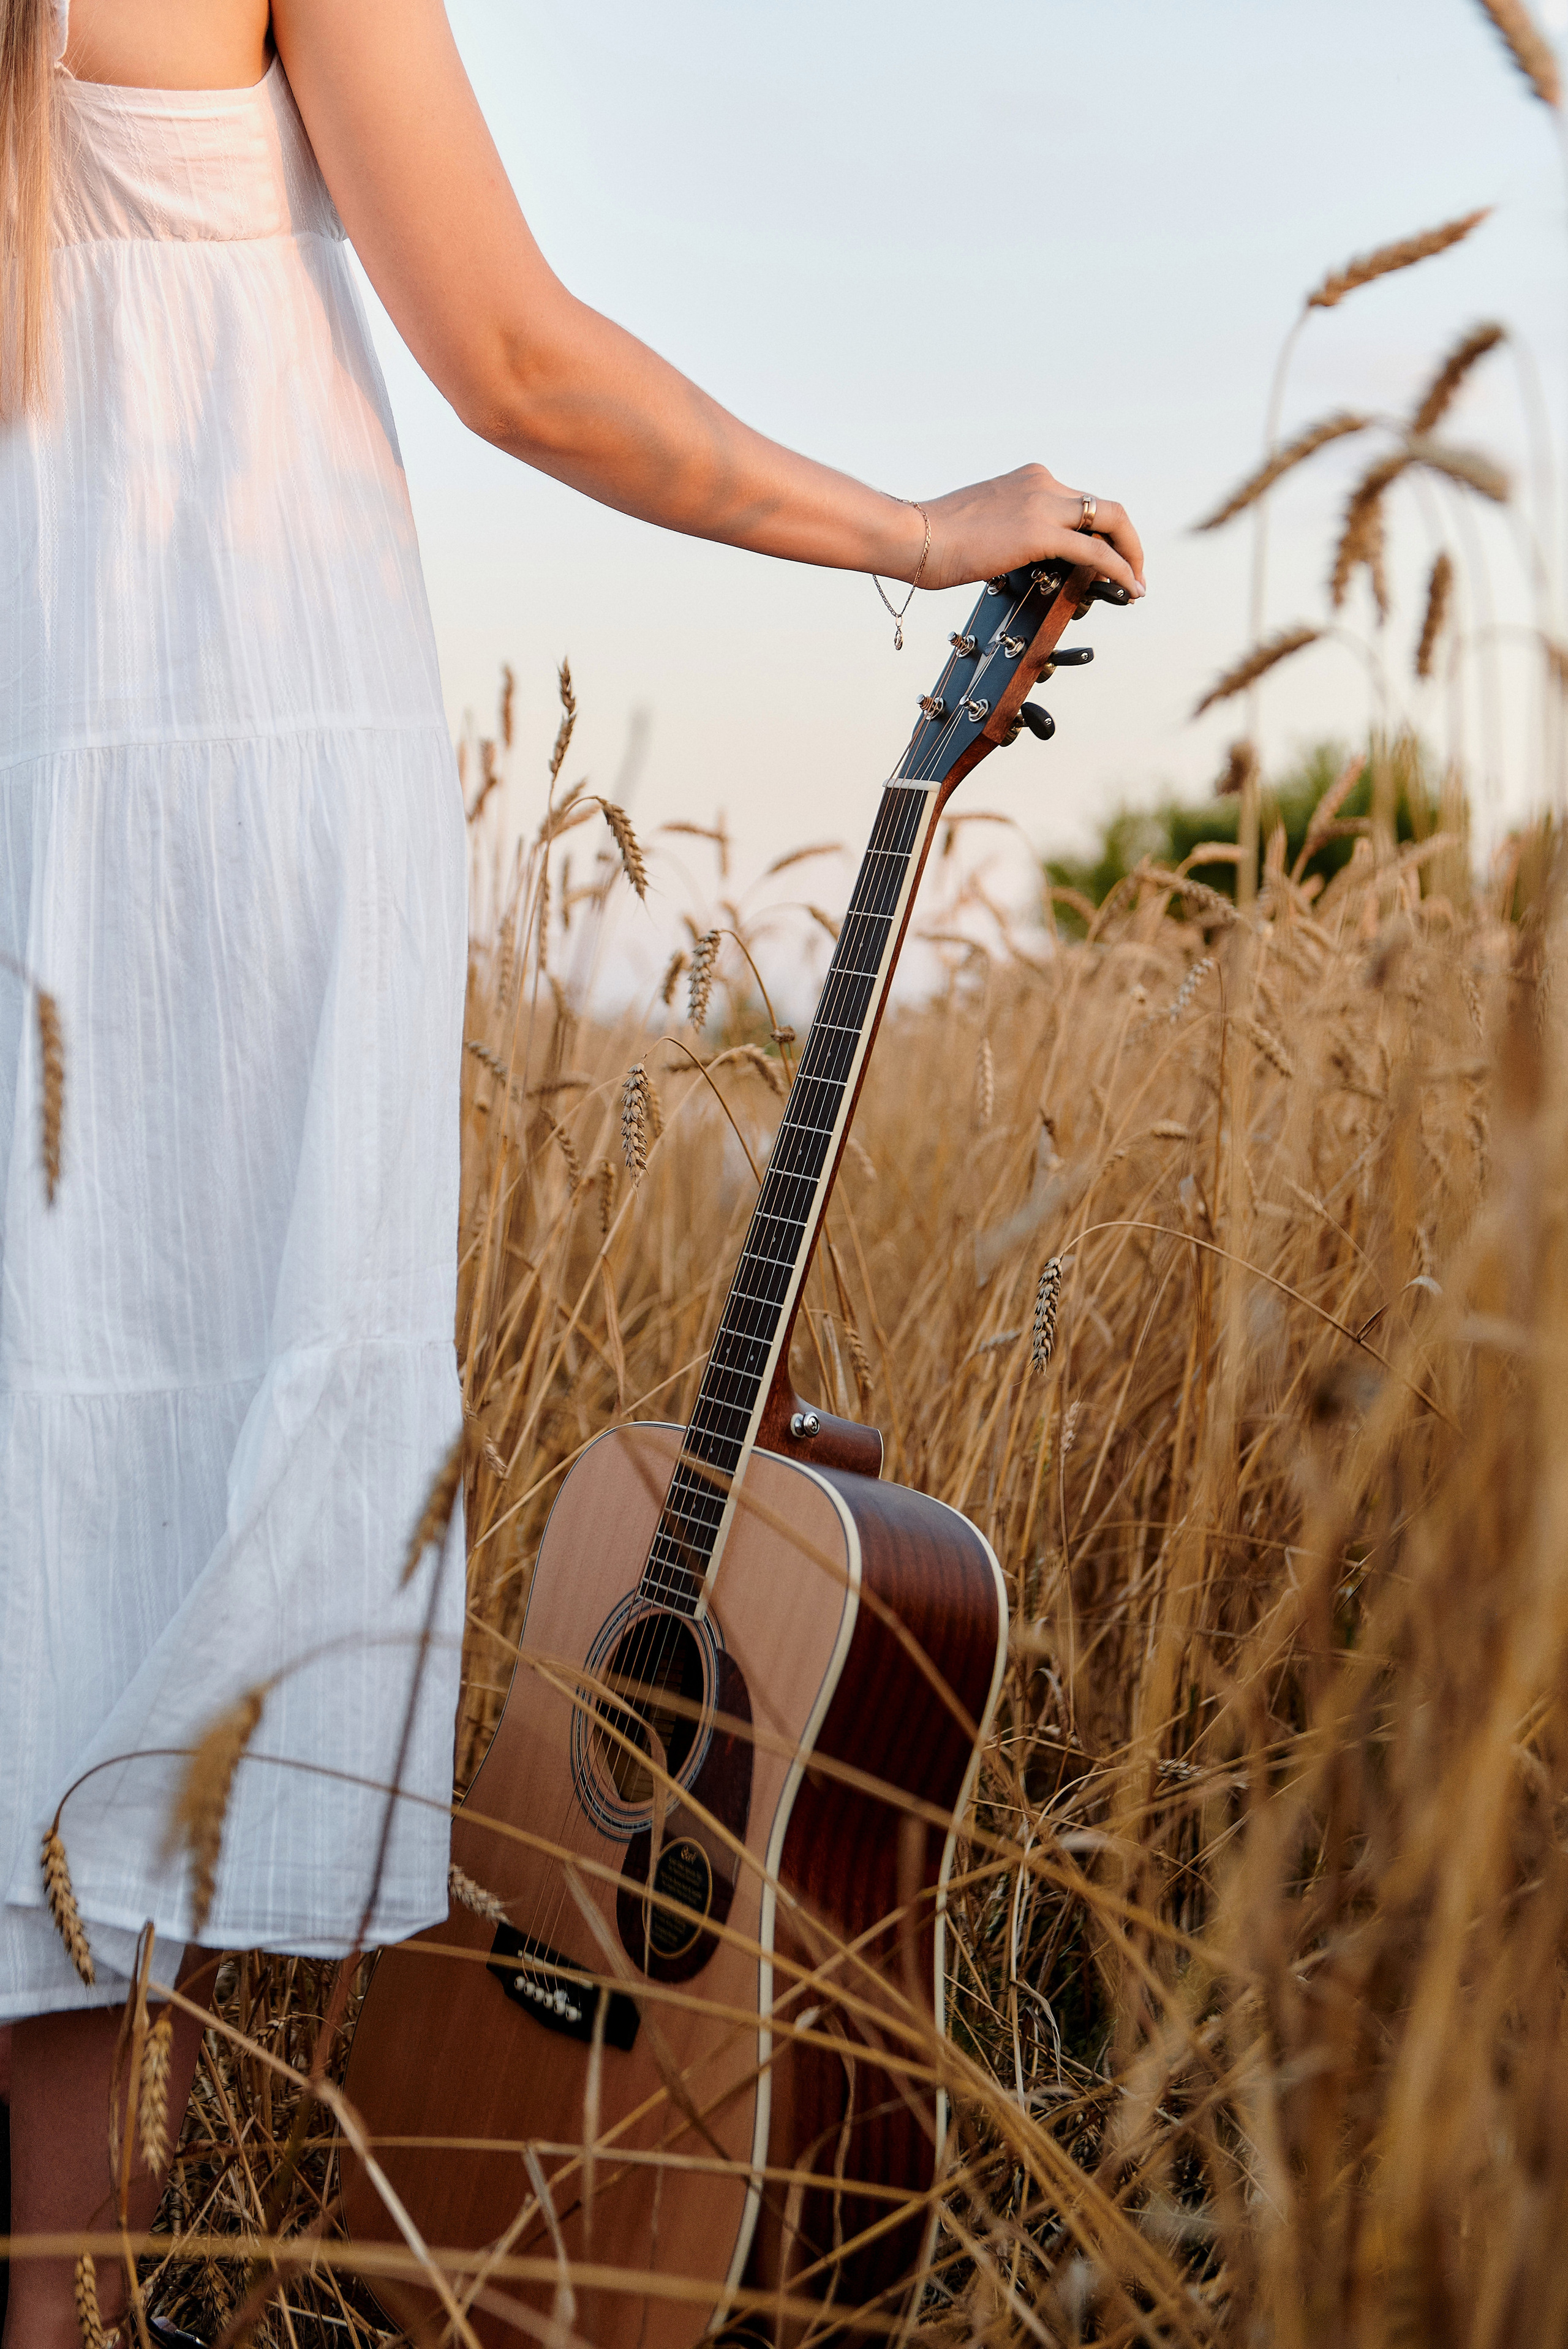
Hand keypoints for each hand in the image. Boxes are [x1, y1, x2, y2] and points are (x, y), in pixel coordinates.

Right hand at [914, 465, 1144, 600]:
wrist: (912, 535)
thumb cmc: (933, 538)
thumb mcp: (984, 523)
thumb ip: (1012, 529)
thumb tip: (1020, 554)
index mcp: (1030, 479)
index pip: (1081, 501)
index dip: (1103, 530)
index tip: (1109, 556)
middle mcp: (1043, 482)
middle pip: (1105, 507)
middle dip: (1127, 541)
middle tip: (1134, 571)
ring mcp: (1043, 503)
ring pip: (1111, 521)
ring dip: (1131, 554)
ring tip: (1137, 585)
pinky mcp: (1040, 532)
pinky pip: (1096, 551)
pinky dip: (1120, 569)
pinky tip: (1129, 589)